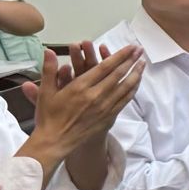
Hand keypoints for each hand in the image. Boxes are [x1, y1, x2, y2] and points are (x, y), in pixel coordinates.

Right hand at [25, 43, 144, 175]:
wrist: (55, 142)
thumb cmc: (49, 116)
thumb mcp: (46, 91)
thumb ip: (49, 69)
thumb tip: (49, 50)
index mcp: (80, 87)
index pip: (105, 67)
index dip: (119, 56)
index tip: (130, 47)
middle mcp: (95, 96)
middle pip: (118, 75)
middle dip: (130, 61)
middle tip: (140, 50)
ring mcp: (104, 107)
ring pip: (125, 87)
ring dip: (135, 74)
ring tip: (142, 63)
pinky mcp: (108, 116)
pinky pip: (124, 100)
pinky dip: (132, 89)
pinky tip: (136, 82)